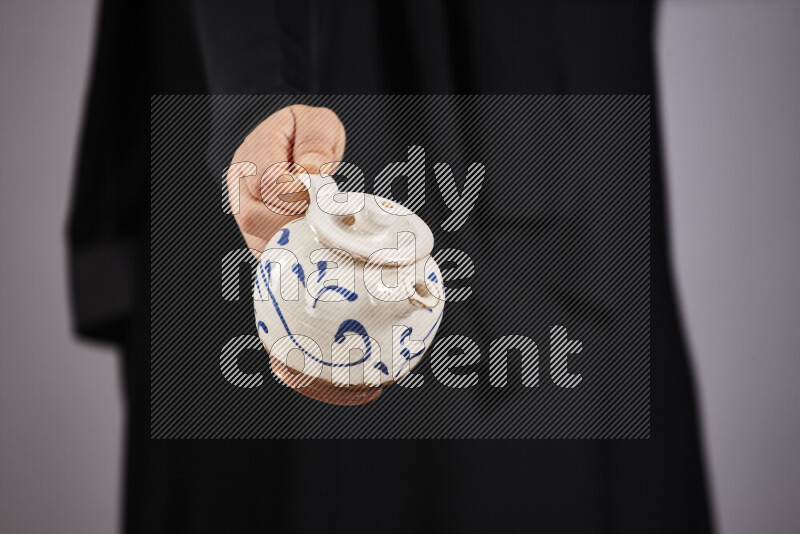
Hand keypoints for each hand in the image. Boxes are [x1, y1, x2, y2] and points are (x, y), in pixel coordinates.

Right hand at [226, 105, 345, 252]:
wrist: (295, 146)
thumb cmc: (308, 135)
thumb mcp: (318, 123)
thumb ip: (315, 140)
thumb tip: (311, 168)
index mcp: (253, 151)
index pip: (268, 181)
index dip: (298, 192)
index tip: (321, 190)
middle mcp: (239, 183)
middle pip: (255, 216)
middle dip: (296, 219)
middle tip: (323, 212)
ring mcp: (242, 210)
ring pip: (257, 237)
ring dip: (294, 236)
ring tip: (319, 224)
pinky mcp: (253, 232)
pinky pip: (265, 251)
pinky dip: (290, 250)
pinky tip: (309, 239)